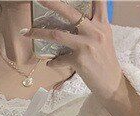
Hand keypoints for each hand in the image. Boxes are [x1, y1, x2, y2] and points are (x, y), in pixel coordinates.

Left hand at [23, 1, 139, 115]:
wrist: (112, 84)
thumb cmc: (106, 61)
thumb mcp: (104, 38)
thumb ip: (93, 26)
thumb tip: (77, 19)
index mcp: (101, 23)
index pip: (98, 1)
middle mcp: (95, 31)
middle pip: (70, 12)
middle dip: (52, 3)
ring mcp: (86, 45)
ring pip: (57, 35)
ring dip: (39, 33)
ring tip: (27, 33)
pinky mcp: (79, 60)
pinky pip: (60, 59)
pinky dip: (53, 62)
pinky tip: (51, 63)